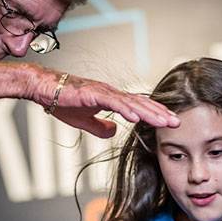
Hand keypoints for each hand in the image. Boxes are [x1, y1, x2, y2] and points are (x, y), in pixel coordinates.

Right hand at [35, 70, 178, 137]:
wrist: (45, 89)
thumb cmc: (63, 101)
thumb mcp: (85, 121)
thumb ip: (100, 127)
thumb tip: (114, 132)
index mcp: (112, 99)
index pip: (138, 107)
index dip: (154, 114)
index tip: (169, 122)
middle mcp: (111, 93)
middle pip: (140, 104)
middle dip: (159, 113)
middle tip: (176, 123)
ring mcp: (103, 92)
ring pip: (131, 103)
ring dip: (148, 112)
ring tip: (163, 121)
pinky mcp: (93, 94)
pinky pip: (113, 102)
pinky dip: (125, 109)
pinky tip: (136, 117)